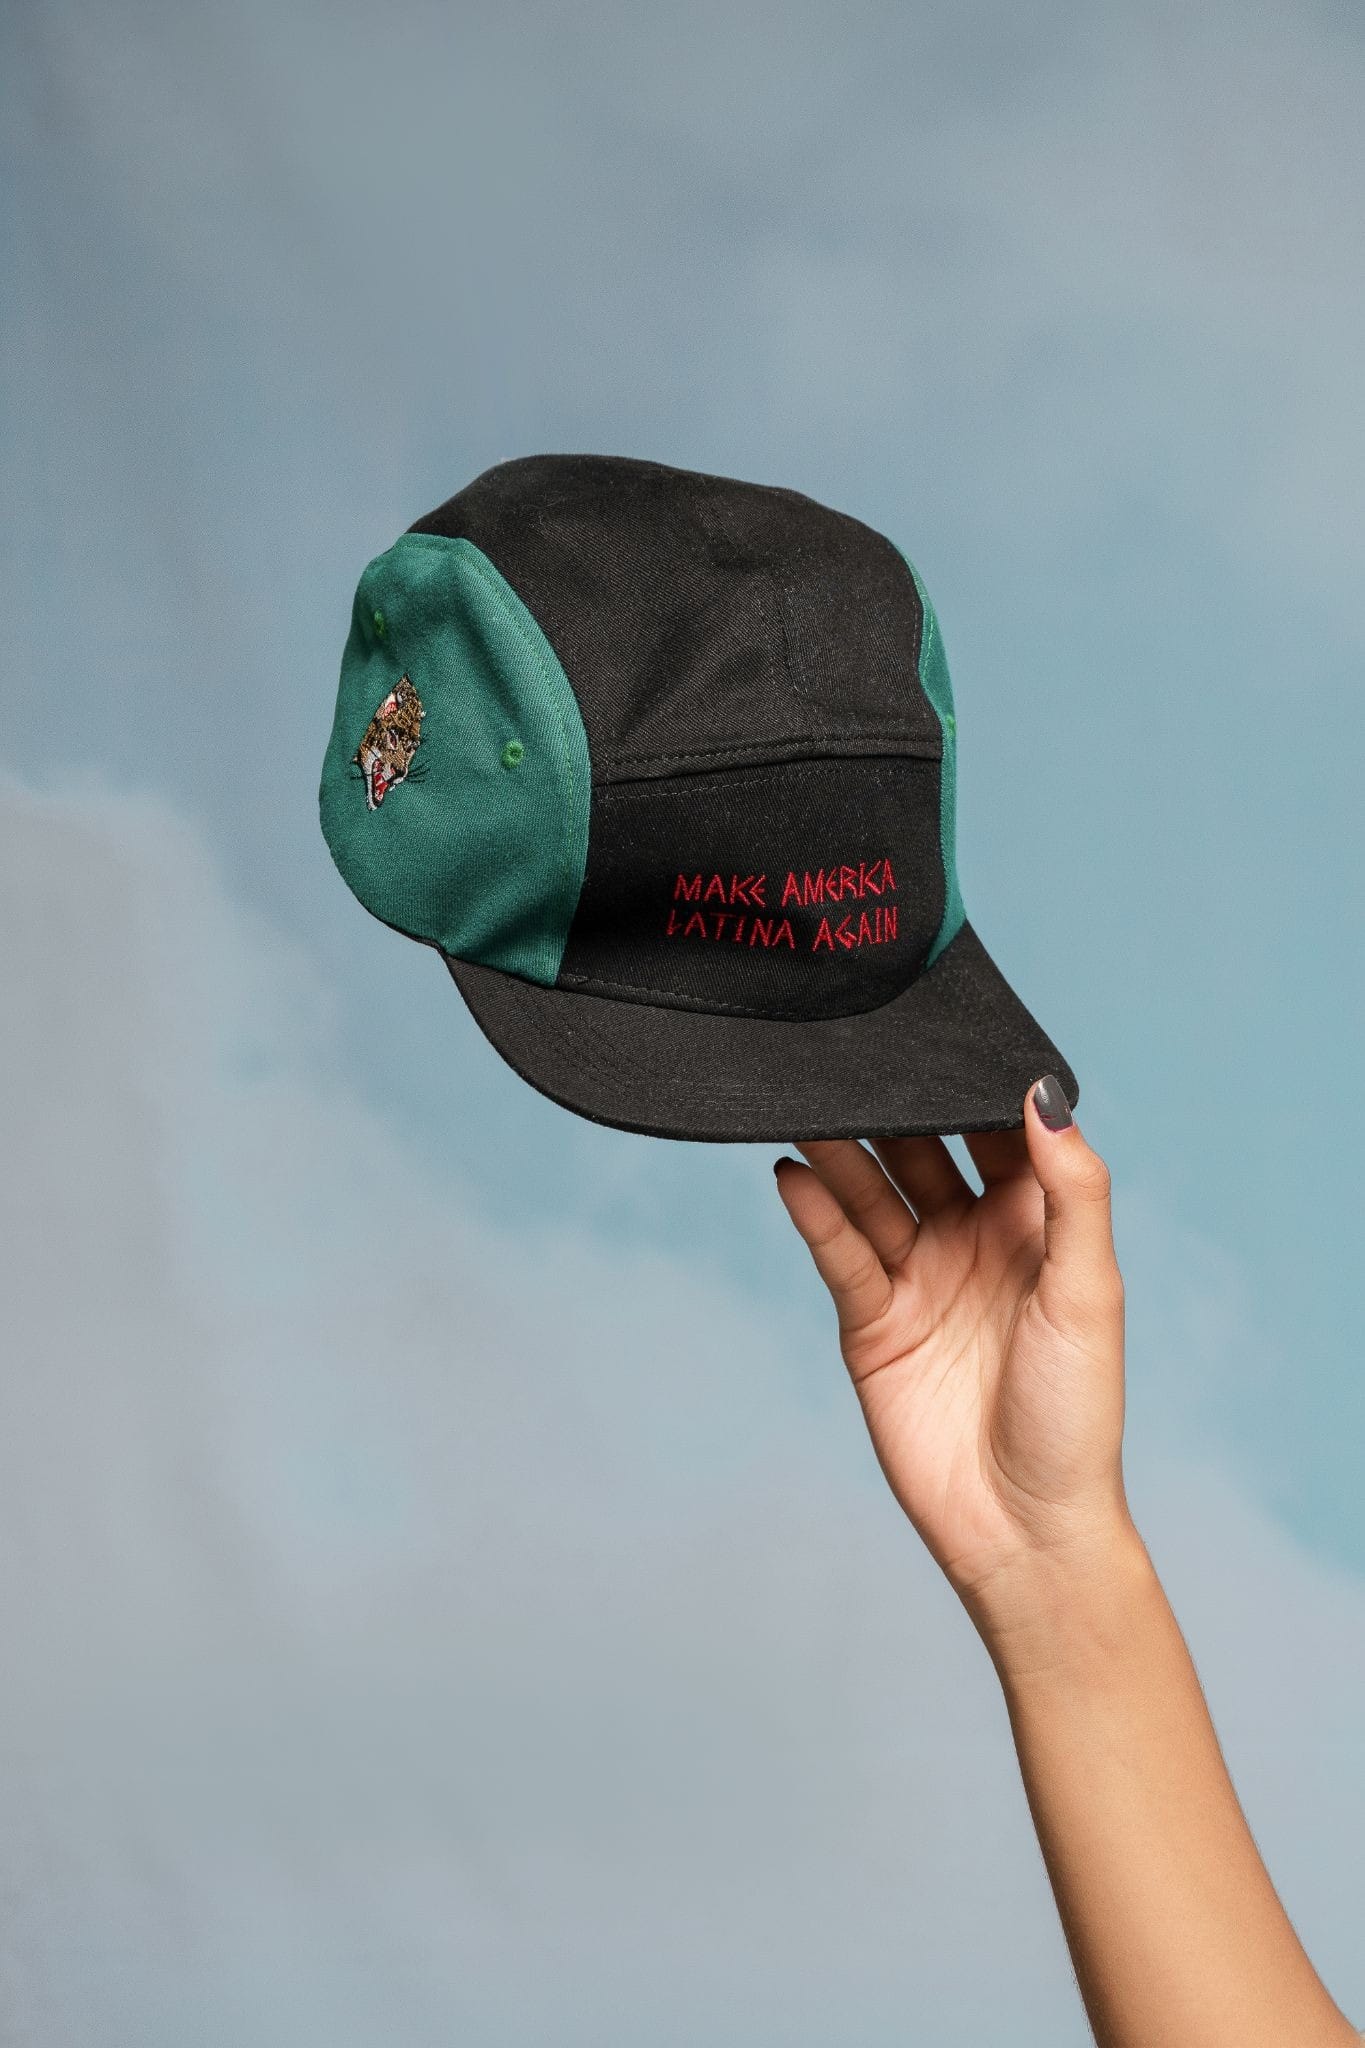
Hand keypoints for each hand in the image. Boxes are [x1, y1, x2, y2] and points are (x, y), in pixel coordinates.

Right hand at [772, 1078, 1130, 1643]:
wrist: (1023, 1528)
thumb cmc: (1077, 1413)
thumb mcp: (1088, 1290)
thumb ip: (1071, 1189)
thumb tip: (1044, 1093)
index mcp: (1035, 1226)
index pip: (995, 1133)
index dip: (968, 1085)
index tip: (935, 1027)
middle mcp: (973, 1241)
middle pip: (919, 1154)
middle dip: (888, 1108)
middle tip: (849, 1052)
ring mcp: (919, 1279)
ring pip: (871, 1196)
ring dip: (840, 1151)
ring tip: (804, 1102)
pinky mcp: (872, 1322)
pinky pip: (840, 1252)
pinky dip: (814, 1212)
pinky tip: (790, 1171)